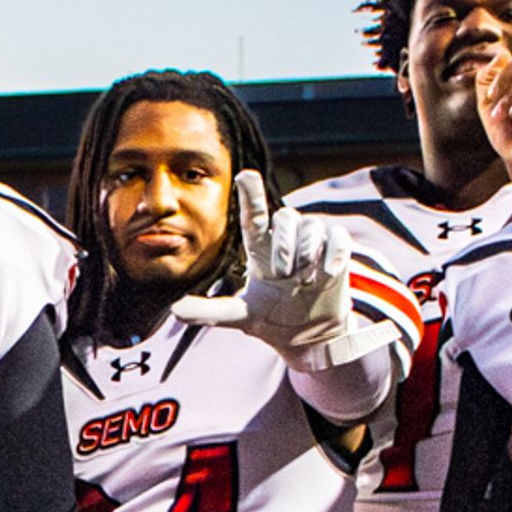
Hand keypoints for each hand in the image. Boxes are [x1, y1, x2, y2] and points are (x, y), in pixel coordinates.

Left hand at [170, 173, 386, 373]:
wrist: (308, 337)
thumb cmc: (271, 318)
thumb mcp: (239, 317)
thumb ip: (209, 311)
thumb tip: (175, 309)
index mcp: (260, 250)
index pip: (254, 216)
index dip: (250, 195)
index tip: (246, 175)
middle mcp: (285, 239)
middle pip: (285, 217)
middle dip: (284, 244)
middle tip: (284, 274)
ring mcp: (313, 244)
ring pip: (311, 225)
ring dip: (306, 252)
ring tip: (304, 279)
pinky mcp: (336, 252)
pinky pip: (337, 238)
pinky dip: (333, 254)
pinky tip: (327, 274)